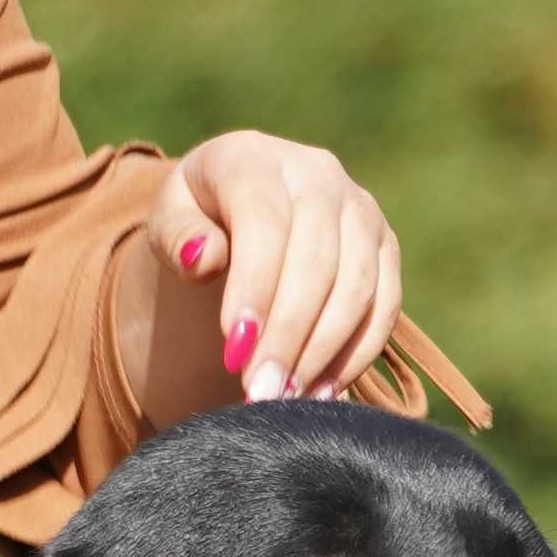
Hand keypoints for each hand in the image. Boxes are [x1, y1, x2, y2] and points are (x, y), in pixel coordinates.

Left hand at [133, 132, 403, 412]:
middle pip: (317, 262)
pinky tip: (319, 393)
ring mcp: (361, 210)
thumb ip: (176, 235)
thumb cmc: (200, 216)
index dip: (254, 288)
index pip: (264, 223)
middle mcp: (319, 175)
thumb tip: (203, 258)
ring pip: (358, 289)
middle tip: (258, 392)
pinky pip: (384, 308)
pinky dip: (356, 356)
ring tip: (284, 398)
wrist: (245, 200)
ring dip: (322, 353)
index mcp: (257, 158)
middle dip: (288, 335)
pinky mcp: (386, 248)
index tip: (234, 351)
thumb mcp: (170, 218)